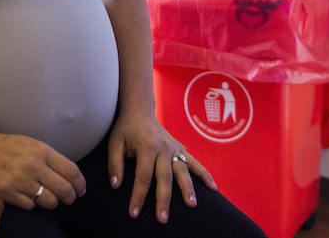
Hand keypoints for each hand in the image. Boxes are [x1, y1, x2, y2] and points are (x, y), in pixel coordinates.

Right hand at [0, 131, 85, 209]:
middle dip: (70, 197)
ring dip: (51, 202)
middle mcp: (34, 166)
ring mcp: (21, 181)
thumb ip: (49, 158)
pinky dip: (32, 204)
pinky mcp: (8, 193)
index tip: (81, 190)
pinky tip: (28, 197)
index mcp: (42, 151)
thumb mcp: (31, 144)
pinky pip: (30, 206)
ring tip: (48, 199)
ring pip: (49, 201)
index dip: (80, 183)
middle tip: (69, 199)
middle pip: (63, 189)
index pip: (71, 170)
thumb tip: (68, 175)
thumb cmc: (5, 146)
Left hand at [107, 109, 216, 223]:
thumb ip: (115, 164)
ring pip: (183, 171)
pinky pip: (195, 163)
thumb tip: (116, 185)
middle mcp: (164, 148)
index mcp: (147, 146)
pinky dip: (204, 174)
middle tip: (163, 218)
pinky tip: (213, 188)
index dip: (138, 196)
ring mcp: (175, 148)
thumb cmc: (126, 129)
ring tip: (192, 205)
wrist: (140, 110)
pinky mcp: (181, 149)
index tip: (134, 213)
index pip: (143, 176)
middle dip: (164, 199)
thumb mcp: (114, 143)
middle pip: (165, 177)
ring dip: (188, 188)